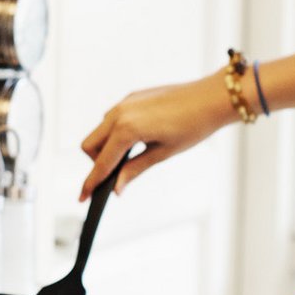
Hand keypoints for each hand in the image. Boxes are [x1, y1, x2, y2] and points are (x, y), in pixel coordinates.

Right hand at [78, 70, 235, 200]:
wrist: (212, 97)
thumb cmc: (193, 126)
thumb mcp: (163, 153)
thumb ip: (134, 169)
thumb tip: (116, 187)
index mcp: (127, 129)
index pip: (101, 163)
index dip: (91, 183)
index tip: (82, 197)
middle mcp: (119, 113)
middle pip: (90, 145)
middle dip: (96, 163)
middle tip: (116, 175)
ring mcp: (124, 102)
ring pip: (100, 130)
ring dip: (106, 147)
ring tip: (130, 157)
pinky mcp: (132, 97)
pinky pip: (112, 118)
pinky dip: (116, 133)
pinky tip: (138, 140)